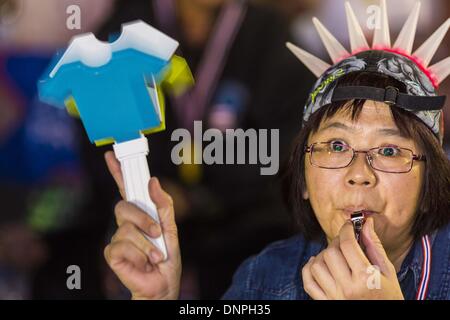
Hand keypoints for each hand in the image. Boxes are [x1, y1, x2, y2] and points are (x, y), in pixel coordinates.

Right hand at [103, 151, 181, 299]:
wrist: (163, 284)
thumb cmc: (167, 257)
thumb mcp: (171, 227)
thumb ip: (164, 204)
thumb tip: (153, 181)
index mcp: (141, 213)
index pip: (127, 188)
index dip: (119, 171)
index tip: (112, 155)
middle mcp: (126, 222)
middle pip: (124, 206)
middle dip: (143, 219)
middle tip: (156, 232)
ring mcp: (118, 237)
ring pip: (126, 228)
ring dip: (146, 243)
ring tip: (155, 255)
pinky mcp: (112, 253)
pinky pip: (121, 245)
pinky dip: (139, 254)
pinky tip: (143, 263)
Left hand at [302, 217, 403, 299]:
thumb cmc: (389, 298)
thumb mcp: (387, 272)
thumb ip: (374, 246)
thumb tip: (366, 223)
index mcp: (365, 279)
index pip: (347, 244)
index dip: (346, 230)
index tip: (349, 226)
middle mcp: (347, 288)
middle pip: (330, 253)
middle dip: (336, 242)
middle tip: (344, 242)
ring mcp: (333, 297)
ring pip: (317, 265)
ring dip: (323, 256)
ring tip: (335, 256)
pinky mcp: (324, 303)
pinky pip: (308, 282)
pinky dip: (309, 269)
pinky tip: (318, 264)